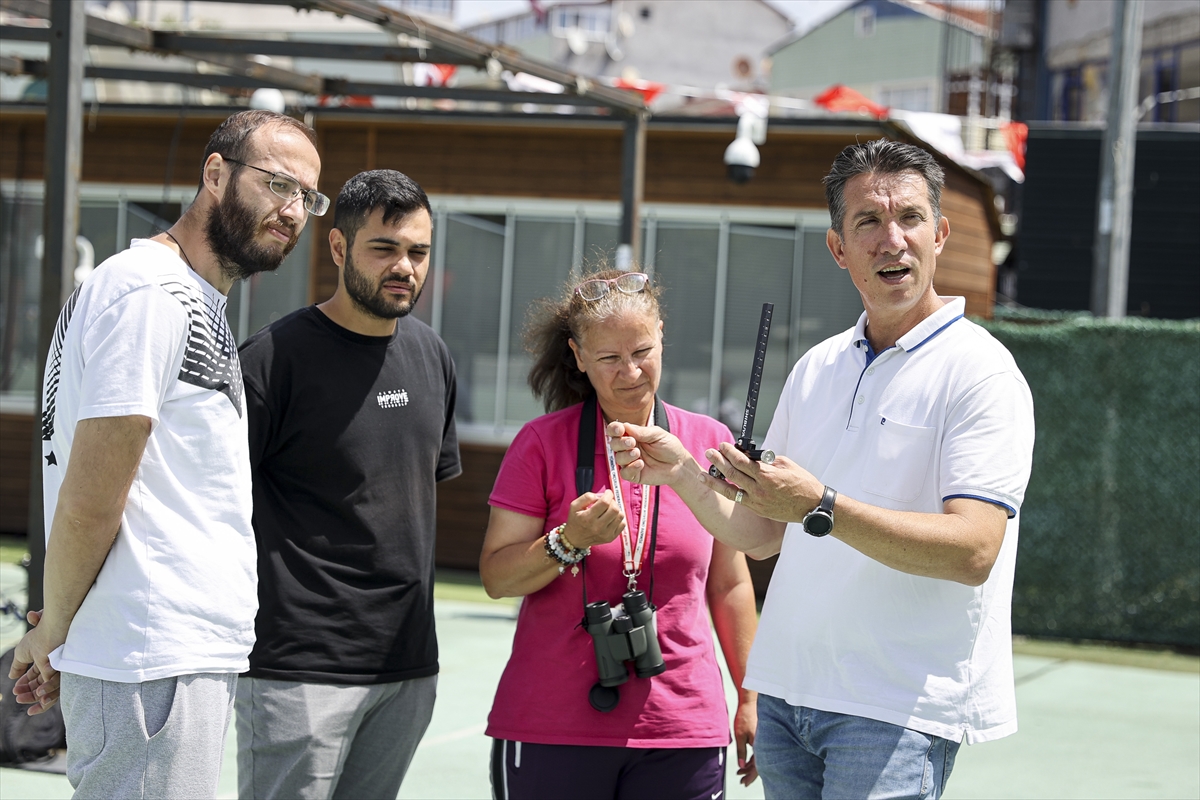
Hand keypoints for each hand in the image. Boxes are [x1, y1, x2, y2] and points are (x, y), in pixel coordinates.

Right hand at [8, 608, 64, 715]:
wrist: (55, 623)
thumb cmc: (41, 634)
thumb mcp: (24, 651)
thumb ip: (19, 664)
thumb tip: (12, 676)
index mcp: (45, 662)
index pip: (36, 680)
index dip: (25, 686)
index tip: (15, 690)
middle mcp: (55, 667)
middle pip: (42, 686)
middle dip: (28, 694)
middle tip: (17, 697)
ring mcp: (62, 669)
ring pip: (51, 690)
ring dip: (35, 696)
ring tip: (21, 697)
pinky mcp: (67, 671)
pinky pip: (59, 687)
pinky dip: (48, 692)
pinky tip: (38, 693)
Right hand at [562, 489, 626, 549]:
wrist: (576, 539)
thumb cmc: (575, 520)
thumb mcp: (574, 506)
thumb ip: (586, 497)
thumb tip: (600, 496)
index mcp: (588, 518)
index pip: (604, 503)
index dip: (608, 494)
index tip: (607, 493)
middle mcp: (598, 527)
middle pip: (614, 509)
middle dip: (612, 502)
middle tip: (607, 502)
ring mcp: (606, 534)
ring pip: (620, 516)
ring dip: (616, 509)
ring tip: (609, 510)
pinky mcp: (611, 538)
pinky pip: (622, 524)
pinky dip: (618, 518)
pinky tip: (611, 518)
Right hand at [606, 421, 695, 487]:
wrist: (679, 464)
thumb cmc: (669, 446)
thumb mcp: (657, 434)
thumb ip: (642, 431)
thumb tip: (625, 426)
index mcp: (632, 435)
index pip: (616, 430)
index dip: (614, 429)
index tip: (620, 429)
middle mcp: (629, 448)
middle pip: (614, 444)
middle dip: (620, 443)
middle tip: (632, 442)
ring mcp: (630, 462)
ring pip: (618, 459)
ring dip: (625, 455)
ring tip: (637, 453)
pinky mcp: (634, 474)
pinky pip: (625, 473)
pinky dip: (630, 468)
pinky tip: (640, 464)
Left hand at [704, 443, 822, 523]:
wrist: (812, 507)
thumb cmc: (803, 483)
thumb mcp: (787, 464)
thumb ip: (766, 460)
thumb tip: (751, 456)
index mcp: (767, 475)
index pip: (742, 461)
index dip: (730, 452)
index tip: (723, 446)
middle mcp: (759, 489)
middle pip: (732, 474)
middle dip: (718, 462)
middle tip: (709, 452)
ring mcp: (757, 502)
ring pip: (730, 490)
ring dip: (714, 481)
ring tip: (701, 474)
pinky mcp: (758, 509)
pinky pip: (739, 499)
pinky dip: (727, 491)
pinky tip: (718, 486)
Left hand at [734, 694, 758, 785]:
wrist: (750, 702)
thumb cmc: (745, 716)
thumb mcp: (739, 735)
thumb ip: (741, 751)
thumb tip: (742, 765)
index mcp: (760, 745)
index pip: (757, 766)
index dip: (751, 776)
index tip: (744, 782)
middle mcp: (765, 744)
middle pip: (759, 764)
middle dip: (750, 773)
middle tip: (741, 780)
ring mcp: (765, 741)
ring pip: (759, 758)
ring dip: (750, 766)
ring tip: (740, 772)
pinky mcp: (763, 737)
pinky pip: (760, 752)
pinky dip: (753, 759)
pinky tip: (746, 762)